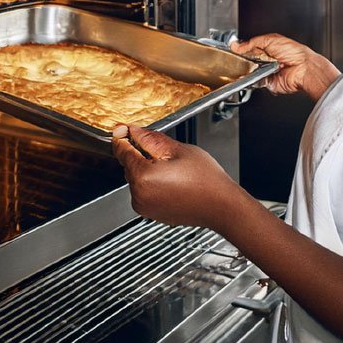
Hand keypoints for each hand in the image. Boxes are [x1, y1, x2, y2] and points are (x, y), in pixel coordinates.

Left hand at [111, 125, 240, 230]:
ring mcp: (143, 206)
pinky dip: (151, 182)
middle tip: (165, 151)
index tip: (123, 129)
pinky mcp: (150, 212)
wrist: (220, 206)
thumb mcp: (178, 150)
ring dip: (147, 168)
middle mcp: (139, 194)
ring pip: (136, 177)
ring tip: (173, 168)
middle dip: (141, 154)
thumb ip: (150, 139)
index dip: (122, 136)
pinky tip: (171, 180)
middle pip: (129, 164)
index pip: (122, 151)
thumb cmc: (206, 180)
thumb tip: (134, 131)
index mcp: (143, 176)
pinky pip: (143, 190)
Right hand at [231, 34, 339, 99]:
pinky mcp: (268, 83)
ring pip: (250, 72)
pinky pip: (255, 82)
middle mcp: (267, 61)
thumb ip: (252, 42)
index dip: (242, 49)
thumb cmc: (294, 52)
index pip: (250, 49)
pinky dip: (253, 79)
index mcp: (268, 48)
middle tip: (248, 57)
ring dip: (250, 69)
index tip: (235, 49)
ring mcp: (266, 72)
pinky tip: (257, 74)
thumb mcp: (270, 40)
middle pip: (248, 61)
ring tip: (256, 65)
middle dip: (246, 60)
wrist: (303, 68)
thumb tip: (237, 45)